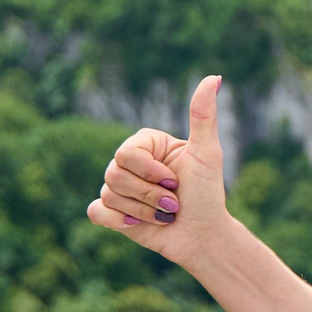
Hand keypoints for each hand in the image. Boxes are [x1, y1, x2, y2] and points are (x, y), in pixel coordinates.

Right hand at [87, 75, 235, 269]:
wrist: (202, 235)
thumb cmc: (207, 193)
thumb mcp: (208, 153)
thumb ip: (204, 116)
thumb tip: (215, 76)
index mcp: (147, 144)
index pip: (127, 153)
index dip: (150, 172)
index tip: (176, 180)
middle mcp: (129, 162)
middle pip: (114, 174)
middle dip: (150, 195)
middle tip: (173, 203)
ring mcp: (118, 187)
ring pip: (109, 194)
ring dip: (143, 211)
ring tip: (163, 215)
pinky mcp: (111, 212)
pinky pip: (96, 211)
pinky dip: (118, 221)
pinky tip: (138, 224)